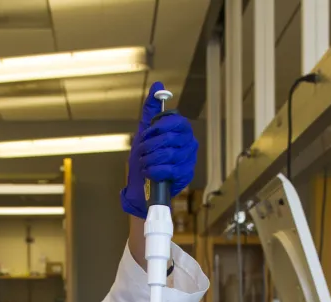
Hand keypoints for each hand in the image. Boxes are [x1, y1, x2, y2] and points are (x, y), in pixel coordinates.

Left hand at [119, 82, 198, 218]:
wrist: (141, 186)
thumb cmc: (145, 158)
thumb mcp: (145, 132)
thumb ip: (151, 110)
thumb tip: (158, 85)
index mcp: (181, 131)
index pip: (177, 122)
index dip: (159, 127)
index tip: (147, 134)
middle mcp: (189, 144)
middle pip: (170, 138)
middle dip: (149, 146)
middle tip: (141, 152)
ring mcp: (189, 160)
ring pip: (168, 154)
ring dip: (150, 159)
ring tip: (144, 163)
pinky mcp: (185, 176)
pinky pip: (169, 169)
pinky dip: (154, 171)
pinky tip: (149, 172)